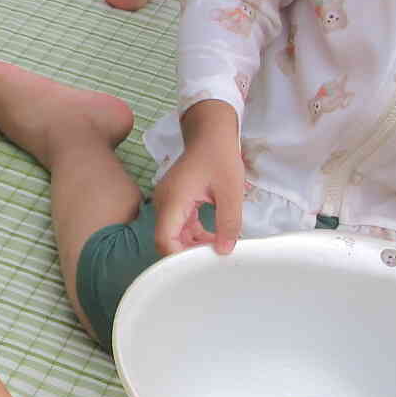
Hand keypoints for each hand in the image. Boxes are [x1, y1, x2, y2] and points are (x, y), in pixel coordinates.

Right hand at [153, 100, 244, 254]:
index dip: (179, 258)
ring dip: (192, 244)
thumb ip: (228, 223)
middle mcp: (164, 202)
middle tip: (214, 258)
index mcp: (173, 200)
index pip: (165, 240)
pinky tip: (212, 234)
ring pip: (173, 234)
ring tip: (217, 246)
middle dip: (188, 253)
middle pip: (166, 240)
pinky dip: (193, 233)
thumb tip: (224, 250)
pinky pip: (178, 224)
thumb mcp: (231, 191)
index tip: (202, 264)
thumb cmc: (220, 157)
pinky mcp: (174, 201)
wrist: (211, 133)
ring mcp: (167, 201)